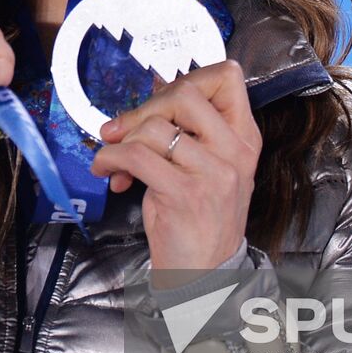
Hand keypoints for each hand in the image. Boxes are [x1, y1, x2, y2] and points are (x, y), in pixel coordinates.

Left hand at [90, 61, 261, 280]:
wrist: (204, 275)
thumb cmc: (200, 219)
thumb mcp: (207, 168)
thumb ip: (190, 130)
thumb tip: (155, 90)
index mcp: (244, 138)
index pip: (228, 77)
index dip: (189, 78)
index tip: (163, 102)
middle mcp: (235, 151)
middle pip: (186, 92)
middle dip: (146, 107)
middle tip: (126, 129)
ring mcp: (212, 173)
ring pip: (155, 126)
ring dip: (121, 139)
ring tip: (114, 159)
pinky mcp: (184, 194)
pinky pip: (136, 156)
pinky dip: (110, 159)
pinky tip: (107, 171)